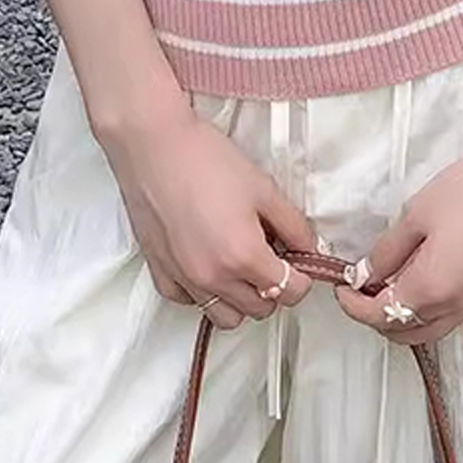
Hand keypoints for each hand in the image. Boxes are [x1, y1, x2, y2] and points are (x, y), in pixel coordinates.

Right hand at [99, 101, 315, 330]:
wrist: (153, 145)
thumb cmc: (205, 159)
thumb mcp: (263, 187)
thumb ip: (293, 225)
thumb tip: (309, 248)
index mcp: (243, 256)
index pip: (290, 292)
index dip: (302, 276)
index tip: (298, 260)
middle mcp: (213, 277)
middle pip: (261, 310)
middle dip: (274, 287)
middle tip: (270, 254)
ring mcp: (184, 280)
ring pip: (227, 316)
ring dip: (241, 298)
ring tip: (239, 263)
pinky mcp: (161, 274)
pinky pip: (192, 303)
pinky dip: (206, 292)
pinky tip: (209, 260)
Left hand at [335, 104, 462, 345]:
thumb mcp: (417, 214)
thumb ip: (387, 251)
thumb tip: (363, 275)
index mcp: (431, 287)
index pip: (382, 312)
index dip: (354, 305)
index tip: (341, 286)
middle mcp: (458, 304)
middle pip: (410, 329)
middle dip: (380, 317)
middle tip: (364, 290)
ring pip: (443, 330)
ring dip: (415, 324)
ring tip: (398, 300)